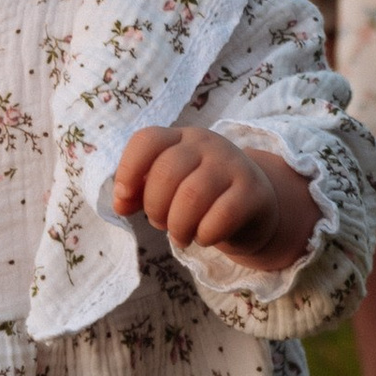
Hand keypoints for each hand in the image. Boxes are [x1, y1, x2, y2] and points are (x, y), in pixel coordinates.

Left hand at [111, 126, 314, 270]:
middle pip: (166, 172)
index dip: (128, 170)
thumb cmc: (201, 198)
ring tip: (181, 236)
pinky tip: (204, 238)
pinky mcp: (254, 192)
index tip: (125, 200)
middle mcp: (207, 144)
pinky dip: (205, 234)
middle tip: (161, 224)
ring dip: (178, 225)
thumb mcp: (167, 189)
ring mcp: (233, 165)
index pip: (147, 140)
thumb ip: (139, 192)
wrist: (254, 208)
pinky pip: (221, 215)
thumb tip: (120, 204)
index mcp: (181, 138)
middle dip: (155, 207)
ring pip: (192, 195)